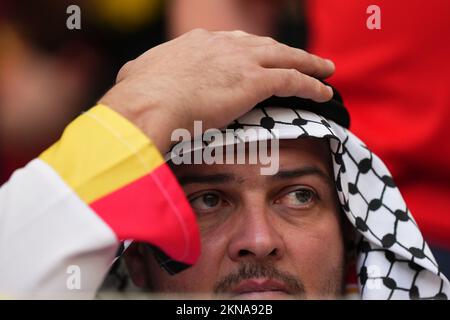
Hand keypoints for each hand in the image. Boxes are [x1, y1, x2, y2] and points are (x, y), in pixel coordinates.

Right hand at [99, 29, 334, 151]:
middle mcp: (223, 46)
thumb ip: (145, 74)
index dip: (249, 51)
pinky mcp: (254, 82)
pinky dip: (311, 86)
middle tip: (300, 58)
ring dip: (308, 63)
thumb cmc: (138, 97)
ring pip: (285, 58)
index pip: (232, 44)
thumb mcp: (138, 75)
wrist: (148, 103)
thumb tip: (135, 77)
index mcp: (197, 44)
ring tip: (324, 70)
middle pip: (264, 45)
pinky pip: (293, 80)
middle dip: (284, 52)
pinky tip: (324, 92)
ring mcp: (241, 61)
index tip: (258, 58)